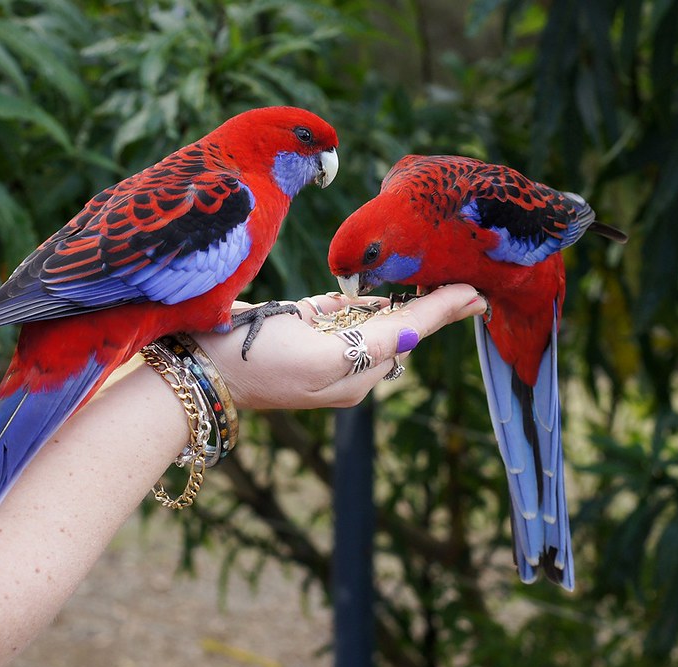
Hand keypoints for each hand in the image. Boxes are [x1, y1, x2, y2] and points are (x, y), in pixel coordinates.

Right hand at [193, 283, 486, 409]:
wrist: (200, 368)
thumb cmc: (257, 361)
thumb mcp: (321, 359)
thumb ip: (372, 346)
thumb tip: (414, 339)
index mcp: (355, 373)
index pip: (409, 334)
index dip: (443, 312)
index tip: (477, 294)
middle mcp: (346, 363)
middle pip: (399, 327)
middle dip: (431, 307)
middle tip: (467, 285)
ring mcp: (324, 347)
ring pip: (374, 320)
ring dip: (404, 302)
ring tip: (438, 282)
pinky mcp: (302, 330)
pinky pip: (343, 314)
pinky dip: (366, 303)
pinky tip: (386, 292)